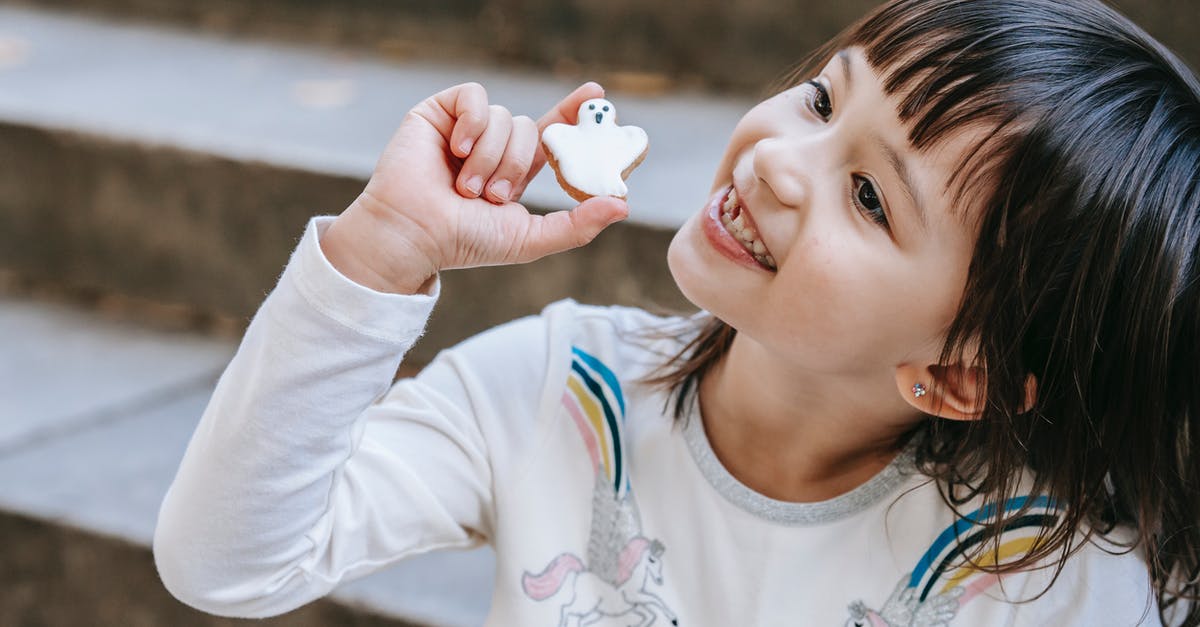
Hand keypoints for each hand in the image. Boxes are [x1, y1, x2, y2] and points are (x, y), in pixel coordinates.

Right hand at [321, 82, 630, 293]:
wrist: (415, 234)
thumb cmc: (465, 242)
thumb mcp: (529, 238)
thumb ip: (577, 226)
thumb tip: (622, 206)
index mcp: (512, 170)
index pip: (549, 133)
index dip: (572, 112)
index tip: (598, 97)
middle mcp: (490, 146)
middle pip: (528, 128)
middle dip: (515, 166)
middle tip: (490, 197)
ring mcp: (464, 128)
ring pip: (503, 117)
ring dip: (489, 158)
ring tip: (463, 187)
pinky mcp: (438, 113)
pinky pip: (475, 97)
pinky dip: (473, 124)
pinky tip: (456, 150)